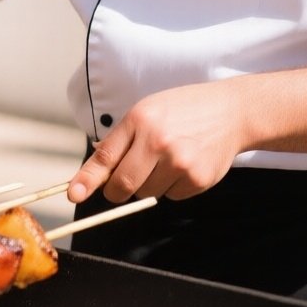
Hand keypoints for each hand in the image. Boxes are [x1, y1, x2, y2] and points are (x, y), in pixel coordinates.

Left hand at [66, 81, 248, 204]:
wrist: (232, 112)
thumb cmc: (184, 110)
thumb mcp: (148, 111)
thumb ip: (121, 139)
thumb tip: (94, 171)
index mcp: (140, 120)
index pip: (105, 157)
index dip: (86, 180)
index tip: (74, 195)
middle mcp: (158, 141)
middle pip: (123, 185)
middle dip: (118, 190)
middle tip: (124, 183)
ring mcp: (179, 162)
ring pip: (146, 193)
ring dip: (149, 184)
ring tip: (168, 159)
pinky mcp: (197, 179)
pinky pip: (171, 197)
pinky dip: (173, 187)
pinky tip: (185, 165)